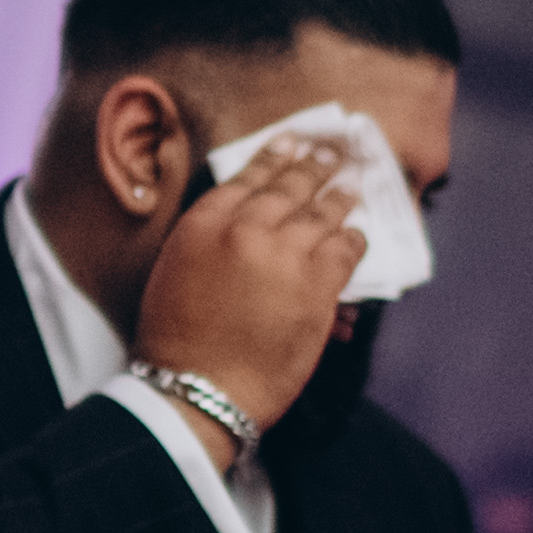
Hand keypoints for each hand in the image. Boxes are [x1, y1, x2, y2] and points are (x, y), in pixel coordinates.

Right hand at [132, 137, 363, 440]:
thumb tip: (243, 221)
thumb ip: (210, 238)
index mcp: (205, 223)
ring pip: (323, 214)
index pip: (248, 177)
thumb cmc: (177, 341)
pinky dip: (353, 241)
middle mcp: (246, 228)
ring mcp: (285, 253)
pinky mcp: (317, 283)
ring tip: (351, 189)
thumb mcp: (175, 271)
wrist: (198, 390)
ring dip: (339, 200)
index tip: (291, 143)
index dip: (274, 157)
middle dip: (314, 168)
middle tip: (331, 157)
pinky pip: (345, 248)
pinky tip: (356, 237)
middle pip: (290, 187)